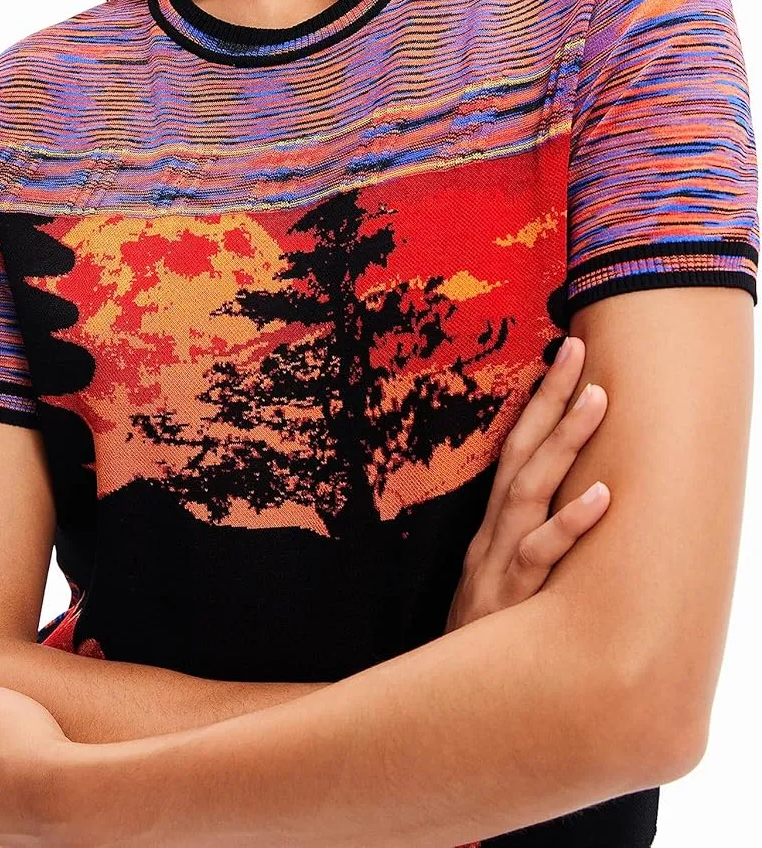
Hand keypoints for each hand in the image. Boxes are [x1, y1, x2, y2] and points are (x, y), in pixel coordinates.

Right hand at [445, 335, 609, 631]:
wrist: (443, 696)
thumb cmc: (484, 637)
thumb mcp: (497, 580)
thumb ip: (522, 542)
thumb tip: (559, 498)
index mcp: (492, 524)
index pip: (515, 448)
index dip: (538, 402)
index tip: (563, 355)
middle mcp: (494, 532)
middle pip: (521, 452)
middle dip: (550, 398)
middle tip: (578, 349)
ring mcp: (500, 561)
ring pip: (532, 489)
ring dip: (565, 441)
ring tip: (597, 399)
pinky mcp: (513, 598)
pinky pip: (542, 555)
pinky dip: (571, 525)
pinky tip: (602, 499)